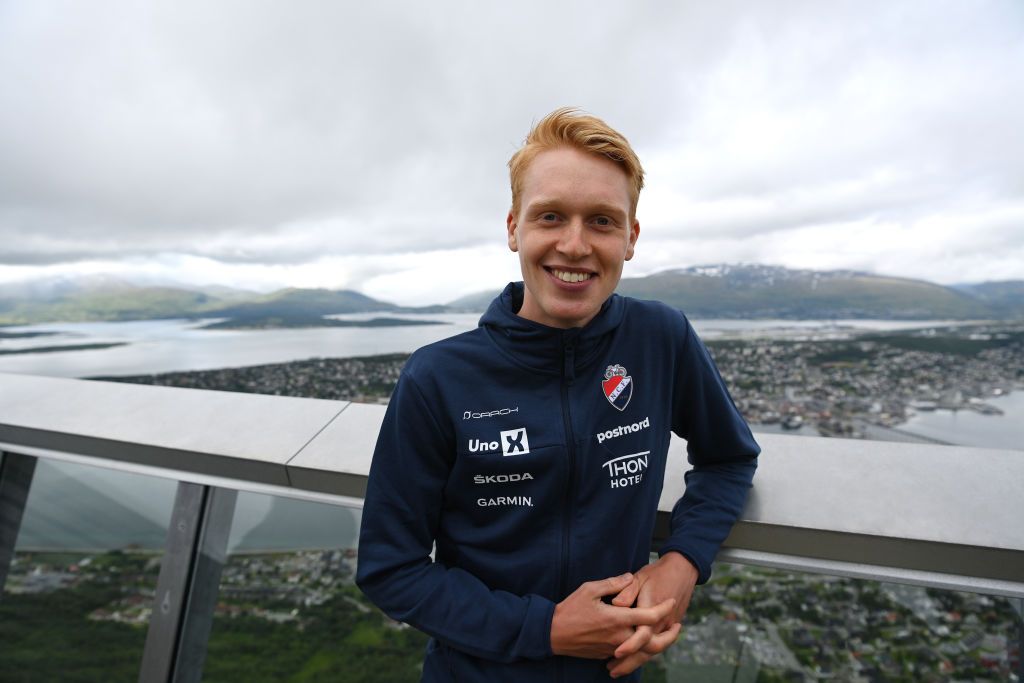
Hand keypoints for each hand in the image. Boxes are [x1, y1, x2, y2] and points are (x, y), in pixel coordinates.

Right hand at [550, 573, 675, 659]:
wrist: (553, 633)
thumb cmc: (570, 609)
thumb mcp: (590, 589)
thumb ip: (613, 583)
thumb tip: (629, 576)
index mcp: (617, 618)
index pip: (648, 616)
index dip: (663, 608)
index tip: (671, 601)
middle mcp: (619, 636)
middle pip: (652, 641)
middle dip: (669, 636)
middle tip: (677, 626)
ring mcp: (613, 648)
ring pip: (642, 651)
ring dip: (657, 643)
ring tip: (665, 633)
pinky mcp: (607, 654)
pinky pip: (629, 653)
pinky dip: (640, 648)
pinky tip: (643, 638)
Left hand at [605, 552, 698, 677]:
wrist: (683, 570)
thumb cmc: (657, 573)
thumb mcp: (640, 577)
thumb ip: (627, 590)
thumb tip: (616, 604)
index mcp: (652, 609)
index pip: (642, 634)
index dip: (630, 645)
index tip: (616, 654)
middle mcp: (662, 622)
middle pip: (647, 650)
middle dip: (630, 663)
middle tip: (611, 670)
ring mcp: (668, 626)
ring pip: (653, 650)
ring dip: (636, 661)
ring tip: (618, 669)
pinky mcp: (671, 626)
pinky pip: (658, 645)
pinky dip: (645, 654)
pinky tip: (633, 658)